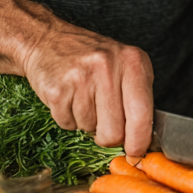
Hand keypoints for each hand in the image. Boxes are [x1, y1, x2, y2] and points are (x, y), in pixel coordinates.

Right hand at [22, 21, 153, 156]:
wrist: (48, 40)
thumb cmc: (92, 59)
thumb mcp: (124, 66)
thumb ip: (138, 96)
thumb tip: (144, 141)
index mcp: (132, 61)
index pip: (142, 113)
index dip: (140, 141)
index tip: (136, 153)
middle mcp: (108, 67)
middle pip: (115, 131)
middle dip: (109, 136)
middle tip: (103, 119)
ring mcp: (81, 77)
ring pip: (90, 129)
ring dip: (86, 122)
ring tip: (83, 97)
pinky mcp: (57, 90)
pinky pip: (68, 124)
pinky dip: (68, 118)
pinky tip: (69, 97)